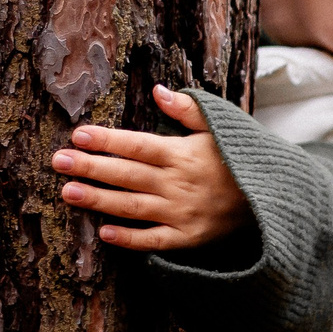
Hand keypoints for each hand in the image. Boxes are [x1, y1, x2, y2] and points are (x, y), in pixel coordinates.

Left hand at [51, 84, 251, 250]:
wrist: (274, 202)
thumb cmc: (239, 159)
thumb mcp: (221, 128)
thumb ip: (188, 109)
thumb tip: (158, 90)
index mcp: (184, 154)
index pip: (139, 145)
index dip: (108, 140)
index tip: (78, 134)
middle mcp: (180, 184)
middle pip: (128, 175)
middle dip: (91, 168)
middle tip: (58, 162)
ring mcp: (183, 214)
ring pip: (133, 207)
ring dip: (99, 200)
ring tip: (67, 192)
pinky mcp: (188, 240)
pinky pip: (154, 241)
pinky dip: (130, 239)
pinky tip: (103, 232)